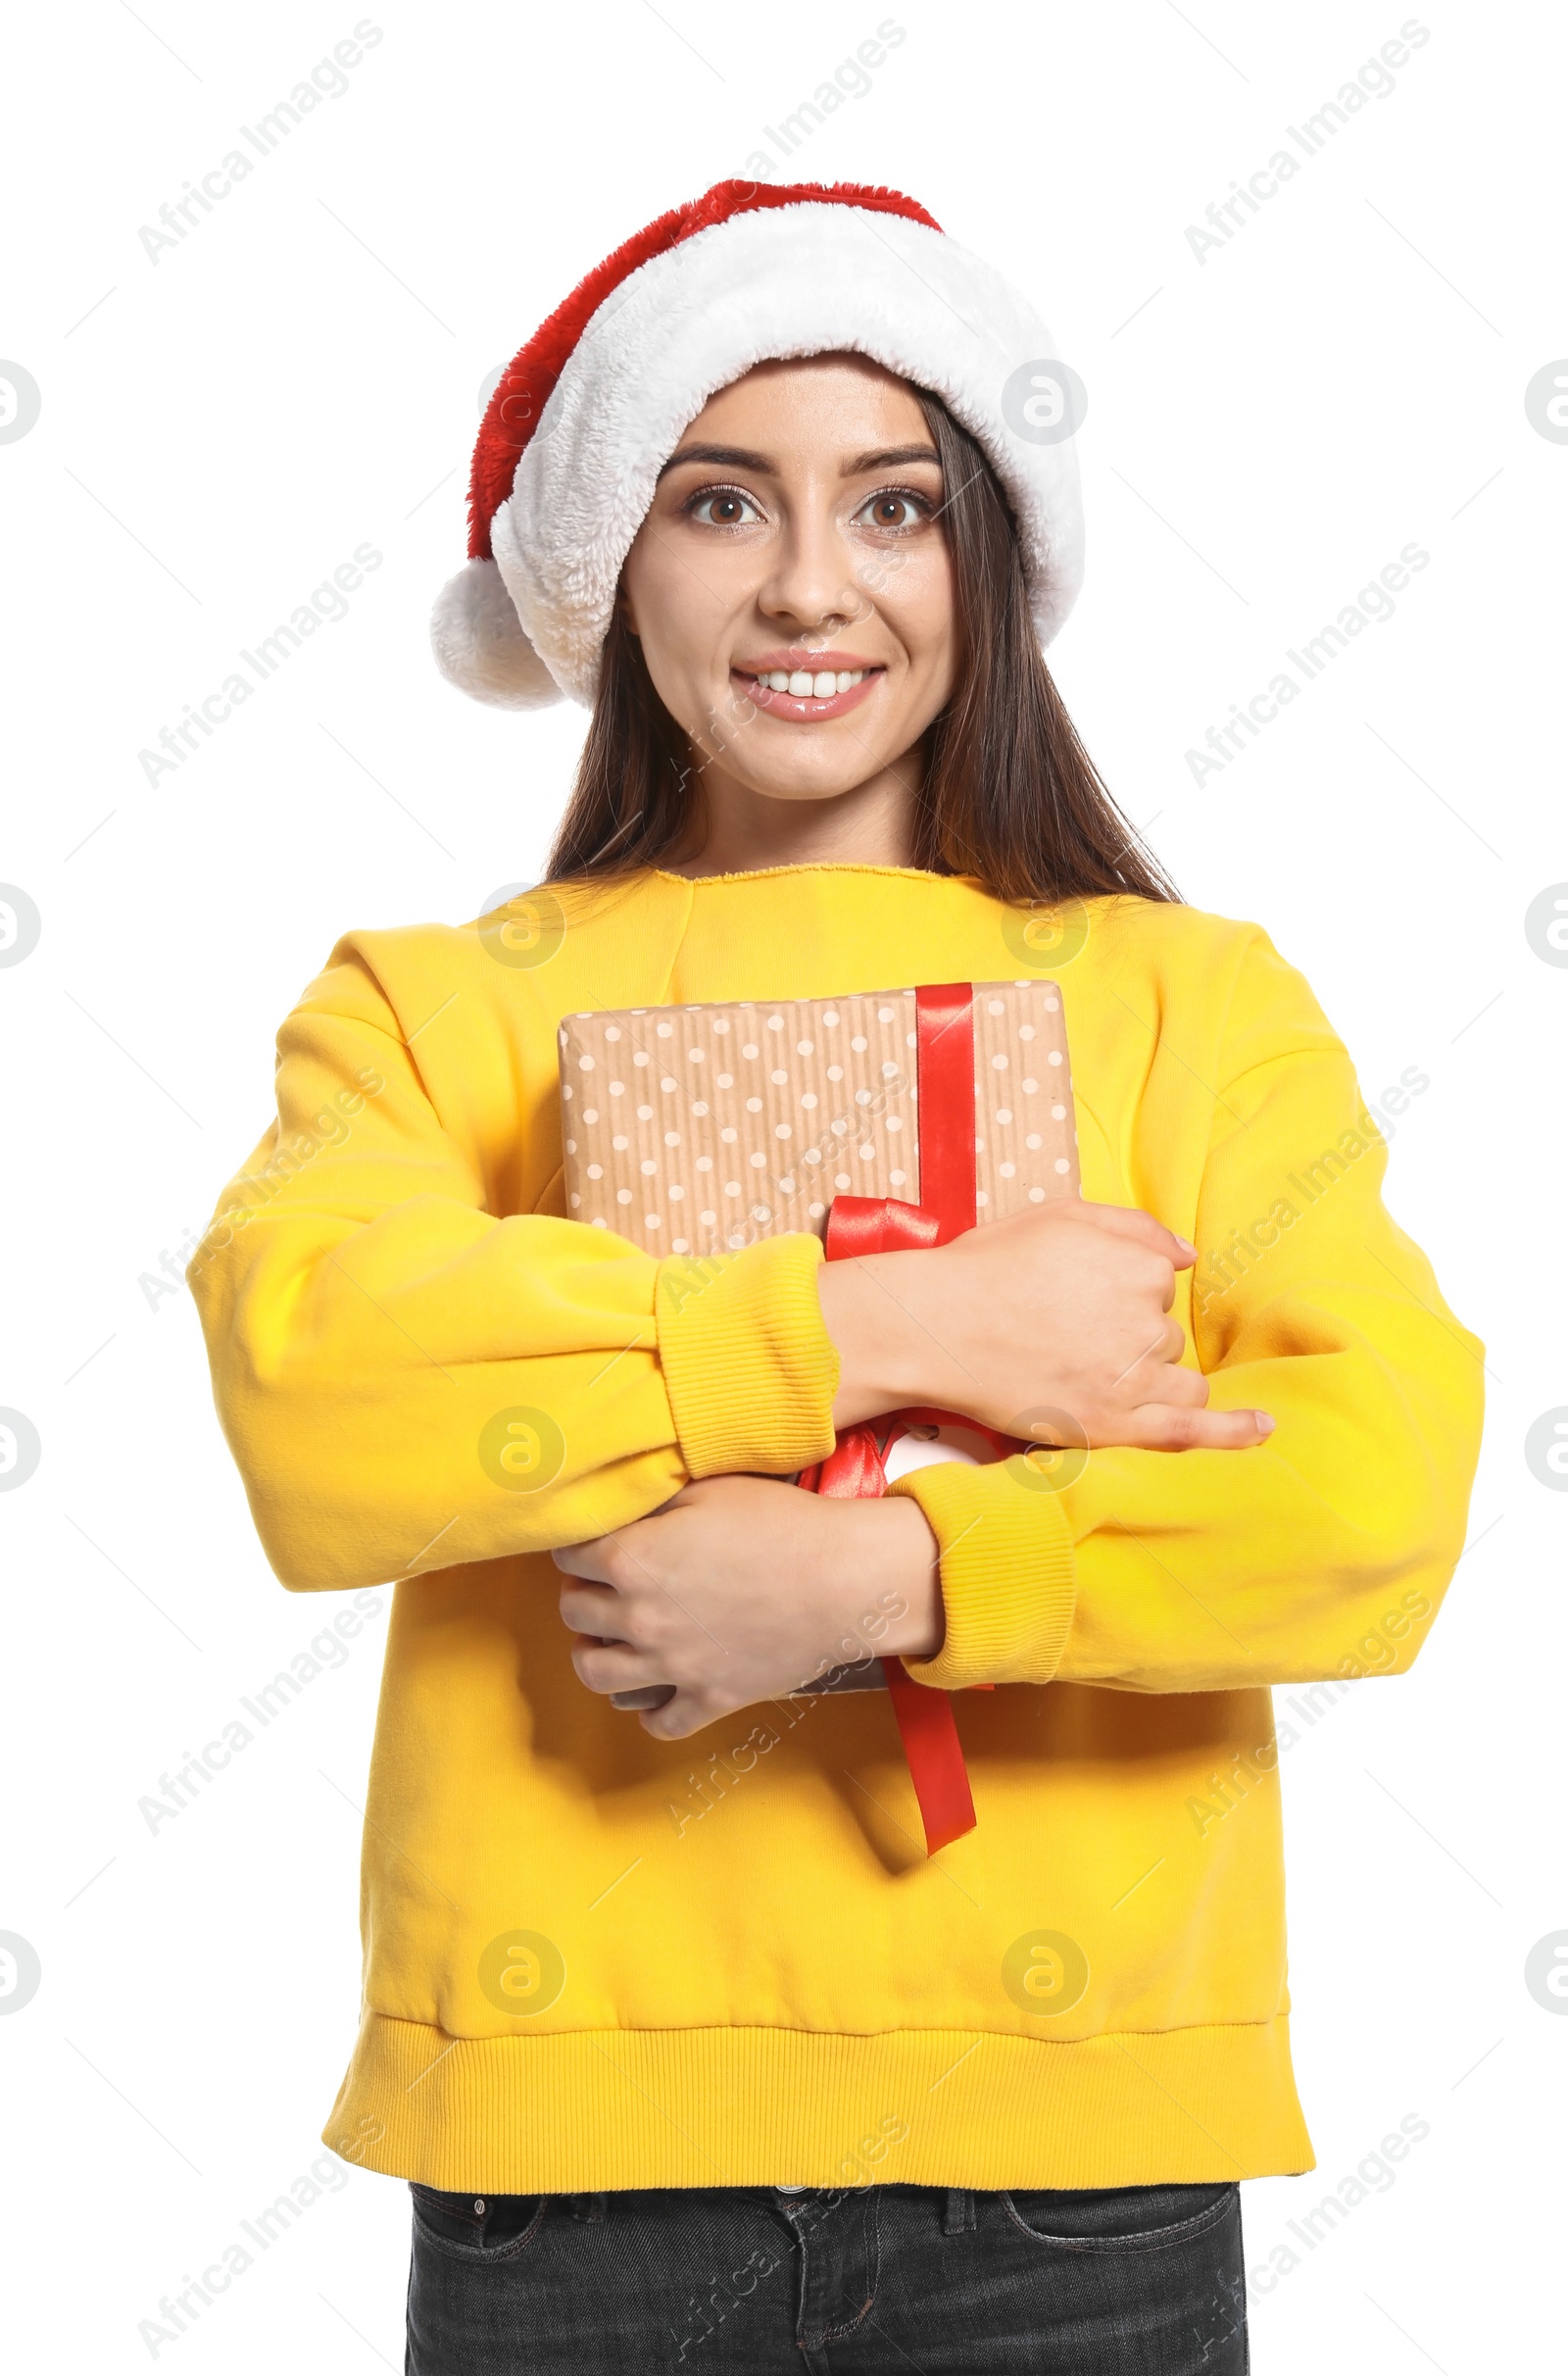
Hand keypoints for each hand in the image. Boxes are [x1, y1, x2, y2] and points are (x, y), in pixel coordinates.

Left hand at [552, 1475, 940, 1738]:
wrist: (846, 1581)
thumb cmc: (782, 1524)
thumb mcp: (710, 1489)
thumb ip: (653, 1501)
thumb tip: (619, 1506)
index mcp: (633, 1559)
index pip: (568, 1555)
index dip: (579, 1543)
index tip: (593, 1541)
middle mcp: (640, 1617)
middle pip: (574, 1612)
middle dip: (582, 1592)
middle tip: (603, 1582)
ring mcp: (672, 1666)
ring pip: (595, 1673)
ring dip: (593, 1651)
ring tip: (612, 1635)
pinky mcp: (709, 1698)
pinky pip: (658, 1722)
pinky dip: (650, 1708)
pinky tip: (659, 1686)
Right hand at [816, 1199, 1271, 1452]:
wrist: (935, 1326)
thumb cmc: (988, 1266)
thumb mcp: (1060, 1215)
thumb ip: (1133, 1226)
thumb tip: (1188, 1253)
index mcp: (1138, 1265)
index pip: (1156, 1282)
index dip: (1117, 1290)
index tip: (1078, 1296)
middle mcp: (1145, 1322)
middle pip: (1163, 1334)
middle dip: (1128, 1335)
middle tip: (1063, 1334)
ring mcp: (1133, 1378)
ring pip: (1176, 1377)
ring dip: (1150, 1375)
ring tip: (1095, 1373)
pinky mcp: (1115, 1424)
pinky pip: (1190, 1430)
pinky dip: (1233, 1431)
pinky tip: (1263, 1428)